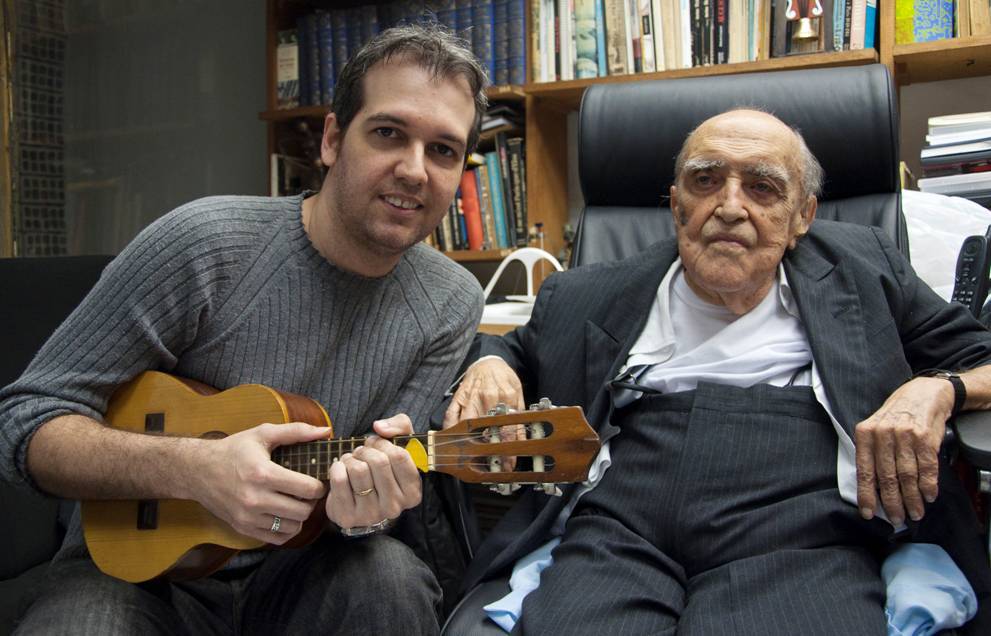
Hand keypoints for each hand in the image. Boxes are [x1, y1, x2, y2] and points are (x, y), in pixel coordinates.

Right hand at [195, 422, 328, 544]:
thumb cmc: (233, 450)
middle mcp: (255, 499)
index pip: (307, 489)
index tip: (316, 479)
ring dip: (300, 516)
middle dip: (311, 502)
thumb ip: (296, 431)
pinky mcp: (243, 528)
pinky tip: (284, 515)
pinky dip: (286, 529)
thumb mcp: (262, 434)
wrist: (197, 470)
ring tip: (296, 503)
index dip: (318, 485)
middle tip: (308, 492)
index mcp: (262, 473)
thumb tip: (325, 431)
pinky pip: (276, 539)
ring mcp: (248, 517)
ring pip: (292, 527)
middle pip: (302, 511)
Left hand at [325, 414, 421, 529]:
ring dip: (351, 458)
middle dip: (366, 450)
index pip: (399, 456)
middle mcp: (395, 507)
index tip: (377, 443)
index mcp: (412, 492)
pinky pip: (339, 480)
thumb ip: (400, 426)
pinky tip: (341, 470)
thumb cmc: (383, 469)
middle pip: (378, 462)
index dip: (383, 443)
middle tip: (362, 452)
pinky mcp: (348, 517)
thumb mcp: (400, 445)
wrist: (358, 502)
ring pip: (358, 470)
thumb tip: (379, 427)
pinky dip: (336, 467)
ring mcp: (371, 515)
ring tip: (352, 461)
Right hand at [443, 357, 525, 471]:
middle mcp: (487, 397)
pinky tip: (451, 442)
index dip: (508, 450)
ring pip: (467, 425)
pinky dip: (449, 429)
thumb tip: (523, 440)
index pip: (507, 429)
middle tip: (493, 466)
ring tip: (472, 460)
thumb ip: (520, 415)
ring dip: (469, 444)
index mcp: (506, 396)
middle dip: (490, 452)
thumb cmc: (503, 378)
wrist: (487, 361)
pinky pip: (450, 415)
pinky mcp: (458, 397)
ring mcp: (470, 397)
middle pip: (487, 430)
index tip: (509, 465)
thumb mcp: (518, 393)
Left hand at [854, 377, 952, 526]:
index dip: (866, 495)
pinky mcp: (926, 437)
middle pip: (887, 477)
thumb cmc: (896, 414)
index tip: (868, 513)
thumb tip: (871, 488)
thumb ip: (871, 453)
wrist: (923, 393)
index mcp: (865, 434)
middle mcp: (883, 434)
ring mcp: (905, 435)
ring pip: (907, 476)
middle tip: (898, 518)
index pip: (864, 471)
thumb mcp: (875, 427)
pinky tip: (928, 496)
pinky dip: (928, 485)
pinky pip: (927, 467)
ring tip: (915, 512)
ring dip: (912, 498)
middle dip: (893, 502)